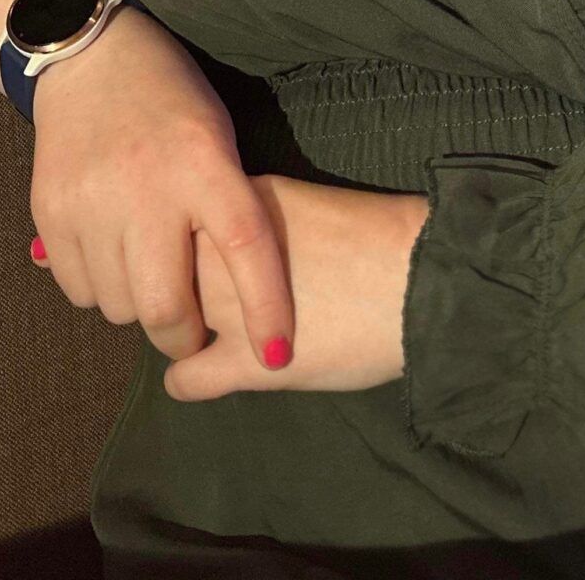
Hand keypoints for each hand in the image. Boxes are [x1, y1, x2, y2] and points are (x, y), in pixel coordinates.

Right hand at [27, 10, 294, 370]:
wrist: (90, 57)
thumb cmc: (172, 99)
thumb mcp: (216, 137)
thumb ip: (224, 206)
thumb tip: (233, 293)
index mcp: (202, 161)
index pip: (244, 247)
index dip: (266, 308)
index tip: (277, 356)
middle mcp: (145, 185)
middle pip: (166, 305)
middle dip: (186, 334)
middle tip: (196, 330)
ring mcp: (90, 201)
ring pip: (120, 307)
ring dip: (140, 308)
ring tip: (150, 271)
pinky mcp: (48, 211)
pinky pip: (78, 290)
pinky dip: (100, 289)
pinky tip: (112, 254)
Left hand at [164, 176, 430, 401]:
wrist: (420, 281)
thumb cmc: (376, 237)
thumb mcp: (303, 208)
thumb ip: (256, 223)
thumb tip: (229, 245)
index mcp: (239, 205)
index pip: (180, 221)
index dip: (186, 244)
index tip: (196, 258)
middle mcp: (221, 252)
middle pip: (165, 270)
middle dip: (175, 287)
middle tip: (197, 301)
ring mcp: (228, 309)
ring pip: (168, 323)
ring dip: (179, 332)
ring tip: (196, 338)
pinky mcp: (246, 363)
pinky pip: (184, 377)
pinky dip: (186, 380)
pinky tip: (199, 377)